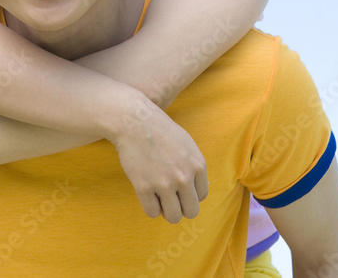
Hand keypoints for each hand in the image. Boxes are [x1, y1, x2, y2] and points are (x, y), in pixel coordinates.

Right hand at [111, 100, 208, 223]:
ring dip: (166, 211)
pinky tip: (147, 195)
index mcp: (198, 166)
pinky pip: (152, 212)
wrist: (136, 122)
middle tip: (170, 199)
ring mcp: (164, 184)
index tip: (180, 189)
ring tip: (159, 199)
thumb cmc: (161, 131)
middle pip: (191, 211)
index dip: (190, 195)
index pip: (201, 196)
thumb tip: (195, 190)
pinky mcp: (144, 187)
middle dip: (181, 208)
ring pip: (173, 216)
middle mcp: (184, 177)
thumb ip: (194, 167)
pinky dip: (150, 207)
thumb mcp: (188, 145)